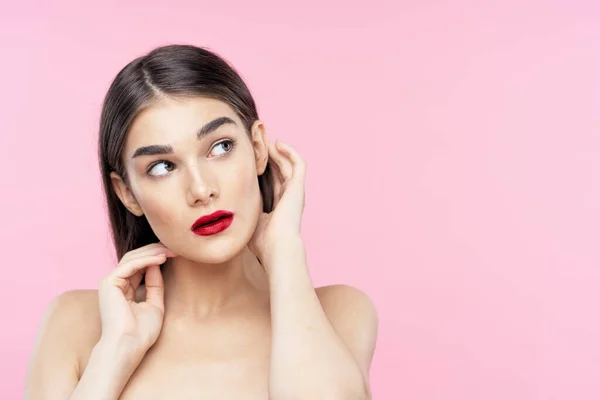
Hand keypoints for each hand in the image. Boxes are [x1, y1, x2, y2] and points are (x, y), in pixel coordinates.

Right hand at [98, 242, 176, 353]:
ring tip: (171, 250)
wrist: (129, 346)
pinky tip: (161, 258)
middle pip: (136, 258)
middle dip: (156, 251)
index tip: (176, 253)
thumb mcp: (155, 303)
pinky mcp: (109, 282)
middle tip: (175, 247)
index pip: (141, 266)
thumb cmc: (141, 332)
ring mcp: (110, 282)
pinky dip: (146, 260)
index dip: (158, 257)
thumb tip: (158, 264)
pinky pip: (130, 265)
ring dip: (153, 252)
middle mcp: (116, 284)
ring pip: (132, 258)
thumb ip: (155, 284)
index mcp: (125, 289)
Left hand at [249, 140, 305, 267]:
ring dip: (279, 151)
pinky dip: (290, 151)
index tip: (251, 158)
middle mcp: (289, 197)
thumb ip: (245, 214)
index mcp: (279, 206)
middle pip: (281, 170)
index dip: (264, 169)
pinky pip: (298, 163)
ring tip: (267, 140)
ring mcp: (295, 191)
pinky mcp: (298, 186)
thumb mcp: (250, 223)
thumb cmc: (264, 243)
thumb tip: (228, 210)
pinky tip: (278, 143)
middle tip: (258, 144)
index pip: (273, 181)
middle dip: (271, 156)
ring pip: (289, 164)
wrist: (277, 248)